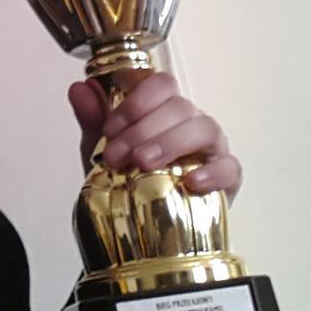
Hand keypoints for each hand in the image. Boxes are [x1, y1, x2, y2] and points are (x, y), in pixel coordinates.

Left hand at [68, 72, 241, 203]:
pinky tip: (190, 181)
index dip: (135, 101)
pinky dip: (213, 172)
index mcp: (164, 110)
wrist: (142, 226)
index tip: (110, 128)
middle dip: (142, 129)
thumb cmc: (129, 180)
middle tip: (117, 155)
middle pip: (178, 106)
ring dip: (171, 142)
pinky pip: (230, 167)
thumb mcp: (102, 151)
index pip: (161, 85)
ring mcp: (211, 148)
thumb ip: (92, 120)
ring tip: (144, 163)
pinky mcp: (227, 178)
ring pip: (204, 128)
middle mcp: (190, 122)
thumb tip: (79, 89)